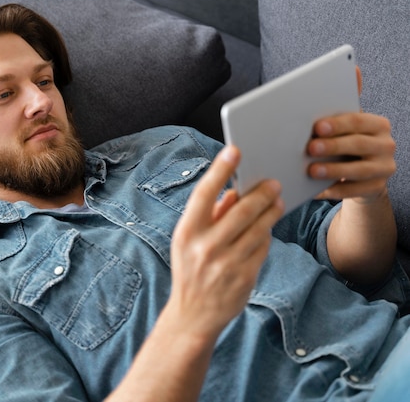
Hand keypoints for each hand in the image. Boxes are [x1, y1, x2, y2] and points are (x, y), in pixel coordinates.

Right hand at [168, 146, 284, 340]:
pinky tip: (267, 228)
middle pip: (241, 210)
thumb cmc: (191, 271)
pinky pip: (263, 247)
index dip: (219, 170)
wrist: (193, 315)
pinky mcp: (244, 276)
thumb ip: (209, 215)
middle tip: (274, 182)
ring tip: (277, 201)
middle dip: (261, 193)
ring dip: (271, 211)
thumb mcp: (189, 242)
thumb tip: (231, 192)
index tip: (234, 150)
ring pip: (258, 228)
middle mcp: (205, 246)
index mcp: (186, 232)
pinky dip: (266, 235)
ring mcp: (225, 263)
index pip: (204, 194)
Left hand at [307, 112, 395, 203]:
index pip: (358, 121)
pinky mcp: (377, 187)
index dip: (337, 124)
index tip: (317, 127)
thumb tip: (306, 131)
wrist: (365, 173)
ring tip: (313, 171)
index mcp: (378, 125)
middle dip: (334, 146)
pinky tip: (317, 191)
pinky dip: (334, 191)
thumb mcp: (346, 134)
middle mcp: (386, 145)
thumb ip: (334, 130)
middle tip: (311, 148)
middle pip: (359, 144)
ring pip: (359, 170)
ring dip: (334, 170)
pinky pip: (354, 190)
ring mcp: (384, 167)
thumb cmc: (349, 146)